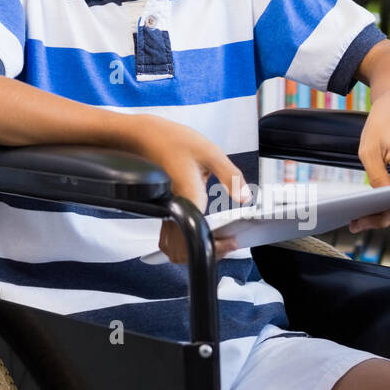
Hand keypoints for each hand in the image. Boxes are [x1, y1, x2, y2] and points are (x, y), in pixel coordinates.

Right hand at [131, 116, 248, 263]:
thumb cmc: (173, 141)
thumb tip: (244, 197)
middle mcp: (175, 209)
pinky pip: (172, 236)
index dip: (218, 245)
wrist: (145, 136)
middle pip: (184, 251)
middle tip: (225, 242)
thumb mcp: (210, 153)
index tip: (231, 239)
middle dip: (206, 252)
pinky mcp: (165, 208)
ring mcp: (168, 211)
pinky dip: (185, 241)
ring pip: (175, 248)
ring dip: (194, 250)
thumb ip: (230, 176)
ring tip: (215, 240)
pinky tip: (202, 229)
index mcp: (189, 198)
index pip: (201, 237)